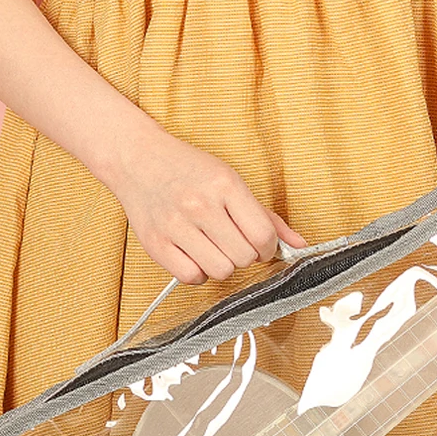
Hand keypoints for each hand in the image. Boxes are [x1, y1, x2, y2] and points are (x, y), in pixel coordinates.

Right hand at [110, 128, 305, 284]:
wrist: (136, 159)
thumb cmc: (188, 170)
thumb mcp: (231, 181)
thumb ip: (267, 216)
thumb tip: (299, 245)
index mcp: (225, 185)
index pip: (263, 236)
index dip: (268, 248)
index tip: (261, 245)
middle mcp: (200, 205)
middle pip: (244, 258)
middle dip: (246, 256)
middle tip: (235, 244)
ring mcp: (175, 225)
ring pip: (221, 271)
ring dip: (223, 265)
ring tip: (214, 248)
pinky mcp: (156, 243)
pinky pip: (191, 277)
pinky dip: (198, 272)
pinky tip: (195, 254)